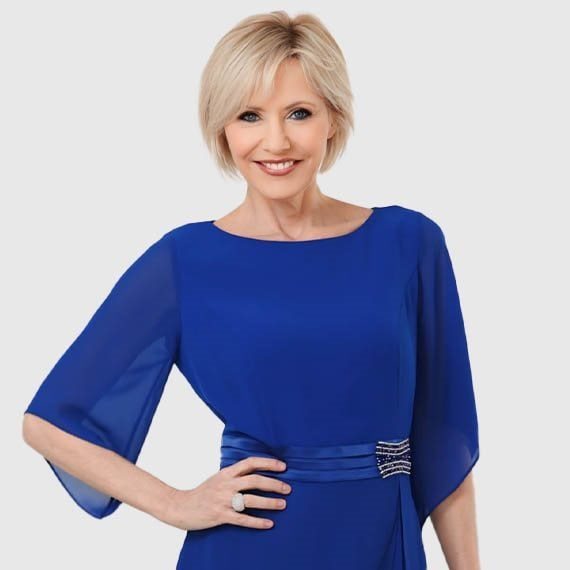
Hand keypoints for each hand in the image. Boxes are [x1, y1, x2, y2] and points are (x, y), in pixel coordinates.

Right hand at [163, 456, 291, 530]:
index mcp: (226, 473)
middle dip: (273, 484)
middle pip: (254, 480)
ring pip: (250, 500)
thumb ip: (235, 475)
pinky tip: (269, 523)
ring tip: (283, 504)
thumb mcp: (218, 478)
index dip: (267, 463)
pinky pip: (242, 519)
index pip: (250, 463)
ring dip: (269, 502)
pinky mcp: (220, 516)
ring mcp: (223, 500)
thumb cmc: (203, 492)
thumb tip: (256, 472)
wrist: (180, 507)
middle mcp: (226, 484)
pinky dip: (257, 521)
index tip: (283, 466)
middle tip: (288, 488)